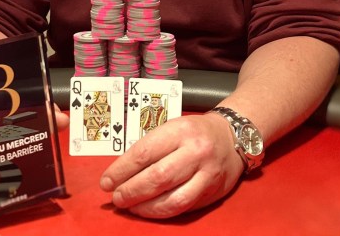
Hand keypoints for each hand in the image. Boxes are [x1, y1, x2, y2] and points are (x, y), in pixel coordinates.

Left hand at [99, 112, 242, 217]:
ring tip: (130, 207)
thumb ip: (151, 146)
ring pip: (172, 199)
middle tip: (116, 198)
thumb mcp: (172, 127)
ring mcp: (206, 174)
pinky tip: (150, 210)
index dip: (122, 170)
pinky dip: (163, 212)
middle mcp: (195, 152)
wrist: (232, 136)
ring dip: (146, 207)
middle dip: (131, 191)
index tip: (106, 181)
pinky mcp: (212, 192)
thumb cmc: (194, 131)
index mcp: (180, 130)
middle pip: (157, 178)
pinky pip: (184, 208)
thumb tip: (122, 171)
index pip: (145, 152)